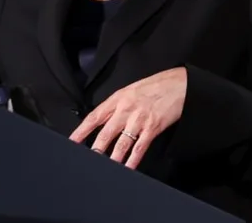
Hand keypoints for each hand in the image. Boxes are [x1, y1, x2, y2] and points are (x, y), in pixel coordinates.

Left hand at [69, 67, 186, 169]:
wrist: (179, 84)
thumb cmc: (156, 86)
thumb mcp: (131, 90)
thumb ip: (118, 105)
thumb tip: (105, 119)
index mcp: (118, 98)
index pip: (94, 116)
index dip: (81, 131)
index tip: (72, 141)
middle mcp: (126, 109)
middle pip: (105, 133)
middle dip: (95, 149)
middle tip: (87, 159)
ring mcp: (139, 120)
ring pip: (121, 143)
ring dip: (112, 158)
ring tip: (105, 167)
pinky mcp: (152, 128)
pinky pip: (139, 148)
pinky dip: (132, 160)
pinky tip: (127, 167)